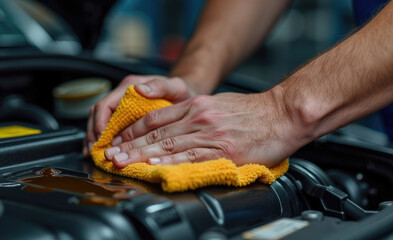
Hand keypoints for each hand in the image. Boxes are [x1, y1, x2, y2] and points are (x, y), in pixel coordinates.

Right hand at [83, 75, 194, 156]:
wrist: (185, 96)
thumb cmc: (181, 93)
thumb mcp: (175, 87)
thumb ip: (160, 86)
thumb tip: (139, 88)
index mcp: (129, 87)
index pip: (106, 104)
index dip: (100, 123)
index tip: (101, 139)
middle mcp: (122, 96)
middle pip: (97, 114)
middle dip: (93, 133)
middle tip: (94, 151)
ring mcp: (121, 107)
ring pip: (98, 121)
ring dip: (94, 138)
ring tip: (93, 154)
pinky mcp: (124, 117)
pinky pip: (107, 128)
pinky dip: (101, 140)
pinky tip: (100, 152)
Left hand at [105, 90, 300, 167]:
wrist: (282, 115)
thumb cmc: (253, 111)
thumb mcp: (218, 104)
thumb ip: (195, 114)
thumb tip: (176, 128)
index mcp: (196, 105)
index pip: (156, 117)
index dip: (134, 130)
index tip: (120, 139)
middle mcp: (198, 117)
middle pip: (156, 132)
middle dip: (130, 144)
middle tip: (111, 154)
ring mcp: (209, 133)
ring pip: (168, 144)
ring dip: (141, 155)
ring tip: (122, 162)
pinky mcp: (222, 149)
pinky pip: (190, 157)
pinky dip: (169, 162)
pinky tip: (154, 167)